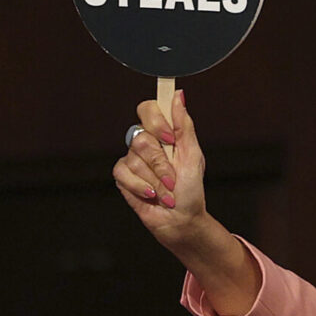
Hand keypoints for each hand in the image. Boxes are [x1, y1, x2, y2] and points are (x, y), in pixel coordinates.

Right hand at [111, 94, 255, 313]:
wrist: (181, 220)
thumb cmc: (191, 191)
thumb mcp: (193, 156)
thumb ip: (184, 126)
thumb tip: (178, 95)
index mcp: (164, 134)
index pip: (148, 109)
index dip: (156, 121)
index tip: (169, 137)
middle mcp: (146, 143)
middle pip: (141, 136)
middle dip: (160, 163)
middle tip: (173, 178)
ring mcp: (132, 159)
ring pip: (134, 157)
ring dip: (156, 180)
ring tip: (167, 192)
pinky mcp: (122, 176)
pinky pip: (124, 173)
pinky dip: (141, 187)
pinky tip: (152, 195)